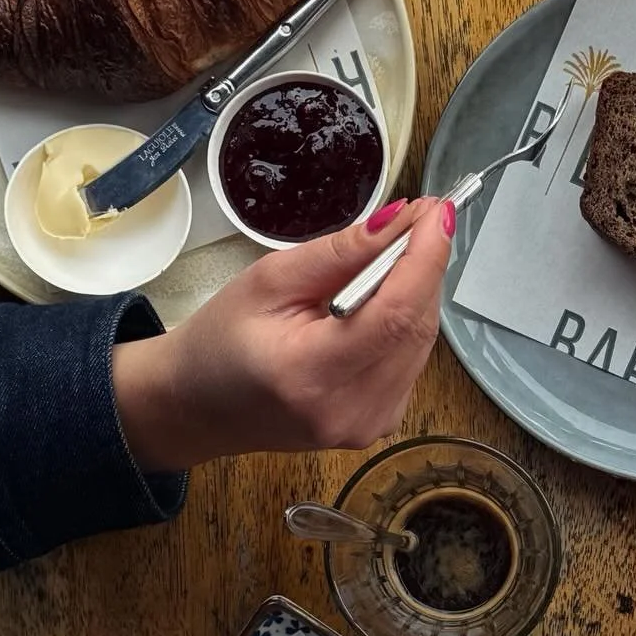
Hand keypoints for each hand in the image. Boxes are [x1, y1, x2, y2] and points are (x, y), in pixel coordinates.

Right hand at [113, 197, 455, 470]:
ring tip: (397, 253)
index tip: (437, 211)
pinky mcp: (378, 424)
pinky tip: (383, 299)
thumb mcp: (267, 281)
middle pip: (416, 327)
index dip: (425, 258)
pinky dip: (406, 322)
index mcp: (312, 375)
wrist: (198, 407)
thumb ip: (337, 254)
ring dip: (418, 292)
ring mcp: (368, 424)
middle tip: (420, 218)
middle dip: (425, 266)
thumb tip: (398, 221)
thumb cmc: (221, 340)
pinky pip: (411, 360)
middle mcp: (351, 410)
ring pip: (421, 343)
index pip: (395, 314)